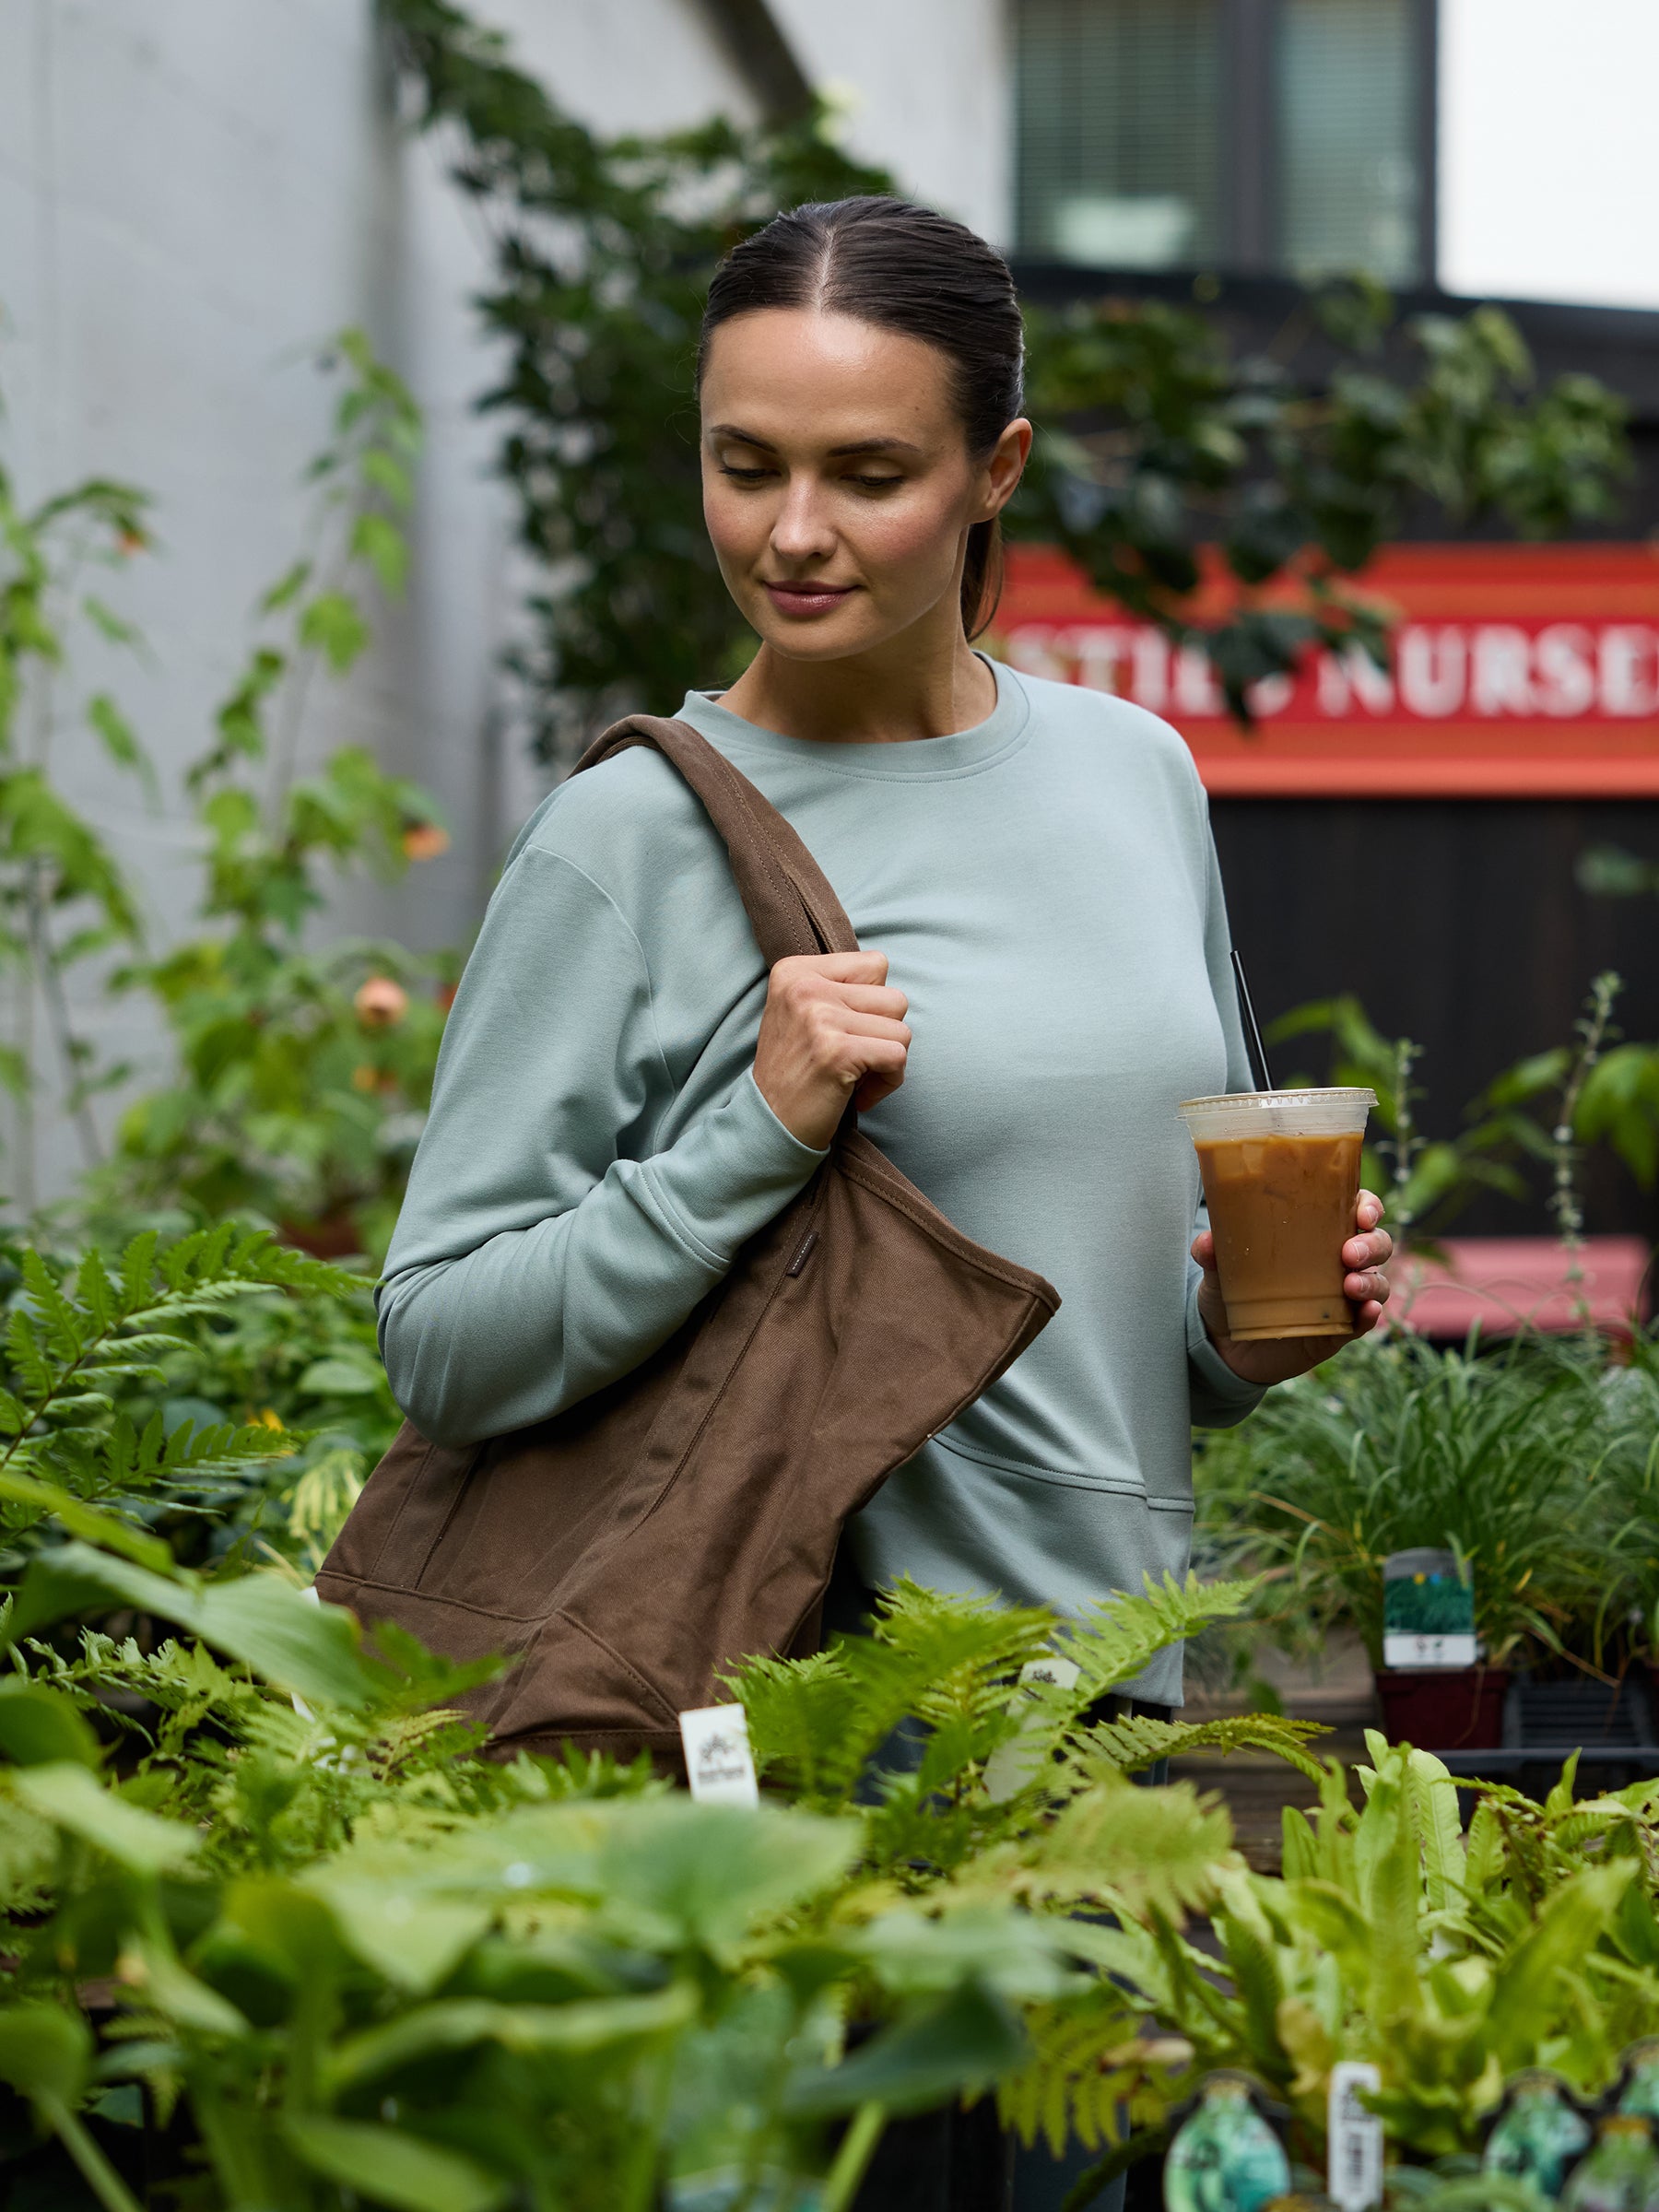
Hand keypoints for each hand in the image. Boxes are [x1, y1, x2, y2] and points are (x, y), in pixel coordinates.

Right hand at [752, 950, 910, 1149]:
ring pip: (901, 1029)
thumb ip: (837, 988)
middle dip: (884, 1034)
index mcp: (795, 971)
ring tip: (856, 1076)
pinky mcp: (837, 1051)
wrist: (767, 1123)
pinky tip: (861, 1094)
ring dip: (888, 1060)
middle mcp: (804, 987)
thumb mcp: (801, 1013)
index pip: (875, 965)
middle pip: (894, 998)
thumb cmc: (796, 1071)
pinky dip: (889, 1082)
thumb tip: (885, 982)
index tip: (850, 1031)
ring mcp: (820, 1017)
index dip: (873, 1004)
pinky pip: (898, 1056)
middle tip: (856, 1059)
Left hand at [1193, 1188, 1393, 1387]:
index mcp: (1317, 1233)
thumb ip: (1214, 1254)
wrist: (1226, 1344)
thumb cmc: (1231, 1291)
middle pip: (1377, 1243)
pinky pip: (1365, 1321)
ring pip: (1377, 1281)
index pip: (1357, 1209)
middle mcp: (1337, 1260)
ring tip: (1350, 1285)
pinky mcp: (1340, 1328)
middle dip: (1371, 1244)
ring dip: (1371, 1281)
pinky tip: (1367, 1311)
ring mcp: (1342, 1296)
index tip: (1361, 1213)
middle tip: (1348, 1253)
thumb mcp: (1220, 1270)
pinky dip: (1371, 1315)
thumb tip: (1206, 1242)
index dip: (1368, 1207)